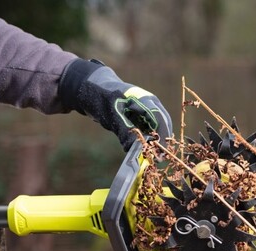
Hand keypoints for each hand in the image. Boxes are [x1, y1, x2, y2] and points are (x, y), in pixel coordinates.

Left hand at [58, 59, 172, 150]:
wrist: (92, 87)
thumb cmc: (101, 96)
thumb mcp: (112, 115)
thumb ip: (125, 132)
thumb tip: (136, 151)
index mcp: (145, 100)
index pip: (160, 119)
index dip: (162, 136)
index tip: (161, 151)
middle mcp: (150, 105)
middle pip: (163, 124)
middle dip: (162, 141)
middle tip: (158, 158)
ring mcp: (146, 110)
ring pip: (158, 128)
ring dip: (156, 142)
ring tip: (152, 156)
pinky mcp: (140, 116)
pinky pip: (149, 129)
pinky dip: (148, 140)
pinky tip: (144, 150)